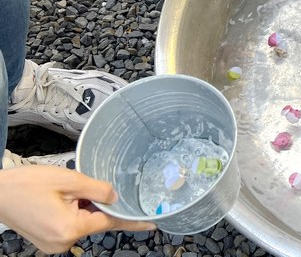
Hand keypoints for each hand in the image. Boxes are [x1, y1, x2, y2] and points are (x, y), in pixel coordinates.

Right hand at [0, 166, 154, 252]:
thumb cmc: (26, 185)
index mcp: (70, 228)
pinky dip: (70, 213)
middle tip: (73, 189)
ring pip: (81, 223)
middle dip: (92, 204)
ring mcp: (53, 245)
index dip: (131, 221)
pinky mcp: (47, 241)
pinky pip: (69, 226)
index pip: (110, 223)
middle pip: (95, 221)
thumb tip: (115, 198)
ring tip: (58, 194)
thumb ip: (97, 189)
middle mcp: (63, 242)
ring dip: (80, 207)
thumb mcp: (68, 180)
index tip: (151, 223)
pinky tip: (55, 201)